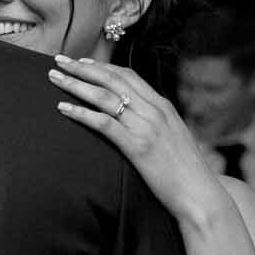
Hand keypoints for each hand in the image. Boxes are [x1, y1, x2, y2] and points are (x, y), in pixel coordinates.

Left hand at [47, 56, 223, 224]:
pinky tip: (63, 108)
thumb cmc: (186, 172)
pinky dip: (81, 112)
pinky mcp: (137, 146)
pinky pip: (103, 123)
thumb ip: (156, 123)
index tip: (81, 61)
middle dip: (82, 67)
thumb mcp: (174, 138)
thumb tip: (137, 118)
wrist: (200, 194)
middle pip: (112, 79)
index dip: (102, 66)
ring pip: (104, 96)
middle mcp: (154, 111)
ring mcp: (146, 127)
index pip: (129, 75)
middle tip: (59, 60)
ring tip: (54, 78)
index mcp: (163, 106)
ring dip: (75, 84)